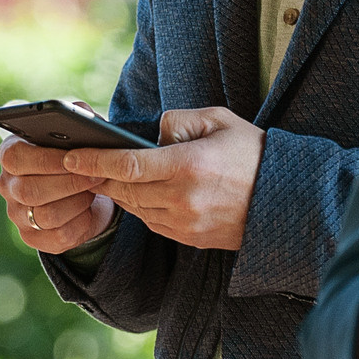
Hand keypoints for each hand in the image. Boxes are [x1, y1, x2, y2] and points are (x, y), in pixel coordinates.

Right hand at [0, 129, 117, 252]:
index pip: (15, 158)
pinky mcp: (32, 238)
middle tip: (97, 175)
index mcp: (10, 153)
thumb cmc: (80, 154)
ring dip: (77, 202)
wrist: (88, 191)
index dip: (46, 159)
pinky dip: (80, 224)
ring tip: (94, 190)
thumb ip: (78, 117)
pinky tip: (89, 211)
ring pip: (46, 216)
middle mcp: (7, 185)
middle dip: (69, 182)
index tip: (76, 156)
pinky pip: (58, 238)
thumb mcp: (79, 131)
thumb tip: (81, 116)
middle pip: (30, 190)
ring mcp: (17, 214)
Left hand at [59, 107, 261, 250]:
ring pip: (135, 208)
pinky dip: (140, 208)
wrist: (287, 199)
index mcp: (188, 166)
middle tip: (81, 164)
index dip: (94, 161)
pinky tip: (141, 193)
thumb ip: (178, 121)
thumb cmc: (252, 153)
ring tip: (109, 176)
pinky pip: (151, 223)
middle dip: (100, 177)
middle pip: (124, 190)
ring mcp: (185, 223)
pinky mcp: (190, 239)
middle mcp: (182, 199)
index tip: (71, 156)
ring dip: (120, 193)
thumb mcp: (219, 120)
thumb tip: (151, 136)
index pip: (127, 166)